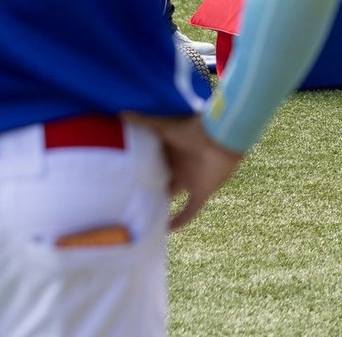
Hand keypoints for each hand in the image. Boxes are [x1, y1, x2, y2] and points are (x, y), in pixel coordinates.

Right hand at [128, 113, 243, 230]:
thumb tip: (119, 111)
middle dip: (148, 188)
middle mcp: (178, 167)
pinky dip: (179, 221)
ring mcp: (190, 180)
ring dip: (161, 206)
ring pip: (172, 197)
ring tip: (142, 218)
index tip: (121, 178)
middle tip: (126, 201)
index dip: (139, 171)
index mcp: (169, 151)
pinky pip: (189, 212)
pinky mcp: (202, 192)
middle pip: (160, 180)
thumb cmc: (192, 128)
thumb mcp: (163, 125)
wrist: (222, 135)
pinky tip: (166, 230)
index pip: (151, 163)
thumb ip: (142, 120)